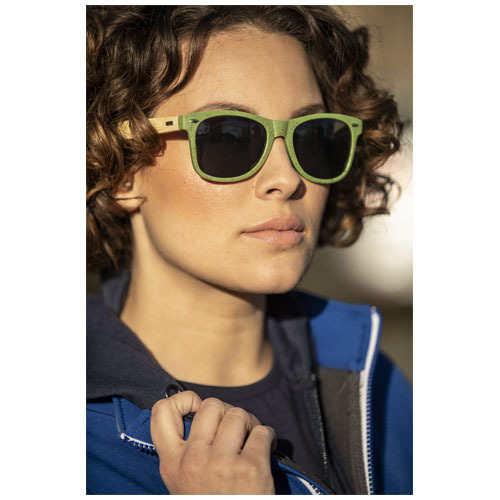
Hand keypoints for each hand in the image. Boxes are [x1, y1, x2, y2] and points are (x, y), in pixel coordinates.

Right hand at [150, 391, 275, 493]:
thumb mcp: (185, 481)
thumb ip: (187, 451)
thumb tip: (199, 411)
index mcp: (172, 463)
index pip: (161, 412)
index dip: (182, 400)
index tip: (197, 407)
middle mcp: (193, 460)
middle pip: (211, 405)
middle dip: (227, 411)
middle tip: (235, 429)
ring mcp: (221, 464)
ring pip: (238, 414)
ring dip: (249, 423)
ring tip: (251, 439)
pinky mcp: (250, 469)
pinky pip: (262, 432)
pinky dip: (267, 436)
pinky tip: (265, 450)